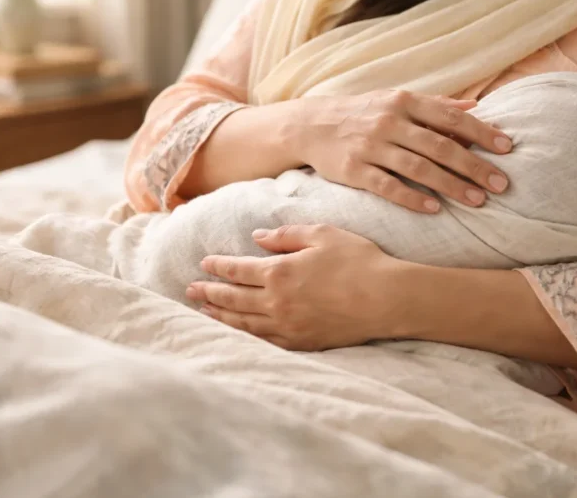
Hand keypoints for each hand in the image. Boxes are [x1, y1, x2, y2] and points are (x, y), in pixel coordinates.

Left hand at [185, 225, 399, 350]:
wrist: (387, 298)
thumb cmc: (358, 260)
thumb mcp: (322, 234)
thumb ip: (286, 235)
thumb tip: (258, 237)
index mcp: (279, 271)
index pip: (237, 269)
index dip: (218, 266)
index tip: (204, 263)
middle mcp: (276, 302)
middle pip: (232, 299)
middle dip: (208, 294)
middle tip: (190, 291)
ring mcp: (287, 326)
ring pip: (243, 323)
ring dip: (220, 317)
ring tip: (204, 312)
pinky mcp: (301, 343)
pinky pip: (264, 341)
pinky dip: (245, 336)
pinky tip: (238, 333)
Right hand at [290, 90, 511, 213]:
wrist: (311, 125)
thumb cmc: (364, 113)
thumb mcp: (397, 100)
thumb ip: (437, 105)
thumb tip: (477, 107)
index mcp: (404, 102)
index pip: (450, 117)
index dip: (481, 132)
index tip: (507, 148)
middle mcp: (389, 121)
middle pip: (440, 145)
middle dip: (474, 165)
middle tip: (501, 183)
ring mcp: (371, 146)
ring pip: (418, 167)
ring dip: (451, 185)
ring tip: (478, 200)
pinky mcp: (354, 170)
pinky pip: (387, 186)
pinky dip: (412, 197)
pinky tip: (435, 209)